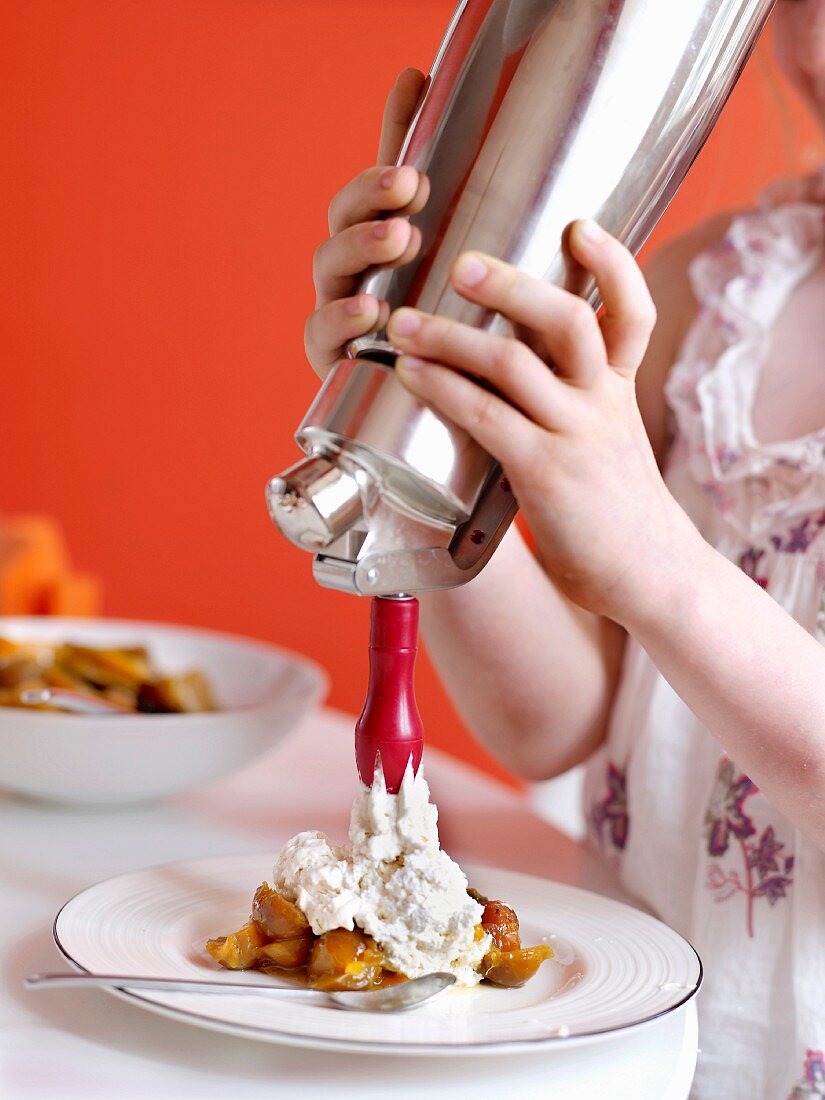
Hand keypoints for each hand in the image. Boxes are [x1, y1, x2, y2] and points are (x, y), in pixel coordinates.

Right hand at [305, 68, 430, 377]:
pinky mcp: (330, 362)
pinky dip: (341, 319)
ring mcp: (335, 314)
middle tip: (409, 189)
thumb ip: (428, 172)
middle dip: (370, 201)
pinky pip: (321, 335)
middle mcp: (348, 273)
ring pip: (330, 271)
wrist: (425, 404)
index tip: (414, 164)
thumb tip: (418, 74)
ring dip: (361, 247)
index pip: (366, 195)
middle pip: (341, 223)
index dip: (381, 171)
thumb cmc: (429, 322)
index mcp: (373, 242)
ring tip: (399, 237)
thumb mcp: (441, 248)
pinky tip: (371, 310)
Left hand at [387, 223, 697, 622]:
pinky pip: (487, 417)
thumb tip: (514, 376)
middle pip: (569, 319)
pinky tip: (410, 375)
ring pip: (516, 362)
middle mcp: (603, 402)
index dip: (612, 263)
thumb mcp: (610, 444)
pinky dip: (443, 388)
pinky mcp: (546, 473)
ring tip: (402, 322)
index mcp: (620, 390)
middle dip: (513, 284)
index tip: (579, 225)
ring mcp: (577, 435)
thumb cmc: (616, 512)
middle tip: (461, 262)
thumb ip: (575, 406)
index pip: (632, 312)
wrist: (649, 575)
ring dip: (452, 335)